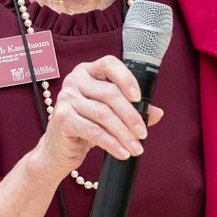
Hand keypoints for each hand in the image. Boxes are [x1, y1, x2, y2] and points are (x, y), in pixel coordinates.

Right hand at [38, 56, 163, 177]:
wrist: (59, 148)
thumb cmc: (86, 125)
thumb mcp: (110, 114)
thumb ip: (132, 109)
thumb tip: (157, 113)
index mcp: (88, 71)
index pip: (109, 64)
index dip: (126, 79)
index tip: (138, 97)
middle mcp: (75, 80)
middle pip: (110, 93)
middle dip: (131, 116)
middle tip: (143, 133)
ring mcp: (66, 98)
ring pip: (103, 114)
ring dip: (124, 133)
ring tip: (136, 148)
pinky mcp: (62, 119)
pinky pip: (93, 131)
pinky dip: (111, 144)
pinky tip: (122, 152)